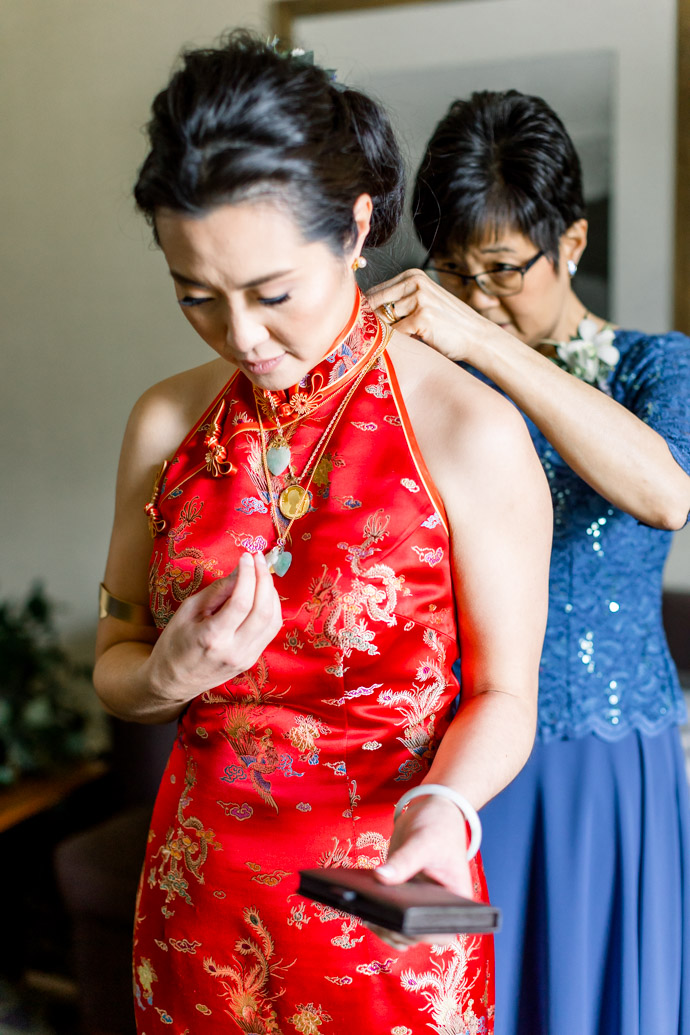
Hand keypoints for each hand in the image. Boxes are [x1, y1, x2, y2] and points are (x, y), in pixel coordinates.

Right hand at [146, 551, 281, 706]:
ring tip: (262, 573)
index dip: (248, 575)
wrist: (173, 682)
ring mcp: (246, 658)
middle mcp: (234, 650)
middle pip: (263, 610)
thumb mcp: (187, 612)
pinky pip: (270, 630)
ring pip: (273, 620)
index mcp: (212, 638)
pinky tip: (263, 593)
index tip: (246, 557)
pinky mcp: (252, 660)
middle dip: (264, 579)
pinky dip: (271, 608)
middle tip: (258, 559)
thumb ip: (216, 592)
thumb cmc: (174, 644)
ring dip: (271, 592)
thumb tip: (240, 570)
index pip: (241, 602)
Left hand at [367, 269, 506, 365]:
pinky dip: (397, 343)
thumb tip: (363, 314)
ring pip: (384, 319)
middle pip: (375, 303)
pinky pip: (396, 333)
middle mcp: (415, 282)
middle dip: (370, 322)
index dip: (366, 311)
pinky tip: (406, 347)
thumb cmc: (447, 324)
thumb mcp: (423, 303)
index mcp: (412, 276)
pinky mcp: (422, 317)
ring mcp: (419, 298)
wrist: (476, 336)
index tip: (361, 326)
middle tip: (367, 338)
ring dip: (384, 334)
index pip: (375, 292)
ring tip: (393, 343)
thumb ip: (398, 303)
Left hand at [368, 795, 473, 949]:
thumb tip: (379, 878)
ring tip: (362, 910)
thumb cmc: (438, 827)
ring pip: (398, 932)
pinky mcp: (400, 899)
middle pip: (416, 935)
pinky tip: (359, 903)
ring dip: (381, 926)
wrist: (431, 813)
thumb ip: (403, 861)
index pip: (443, 931)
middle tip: (371, 916)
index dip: (423, 934)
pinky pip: (387, 916)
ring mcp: (417, 906)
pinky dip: (375, 914)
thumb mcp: (423, 842)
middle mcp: (437, 909)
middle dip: (394, 930)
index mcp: (456, 901)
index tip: (400, 925)